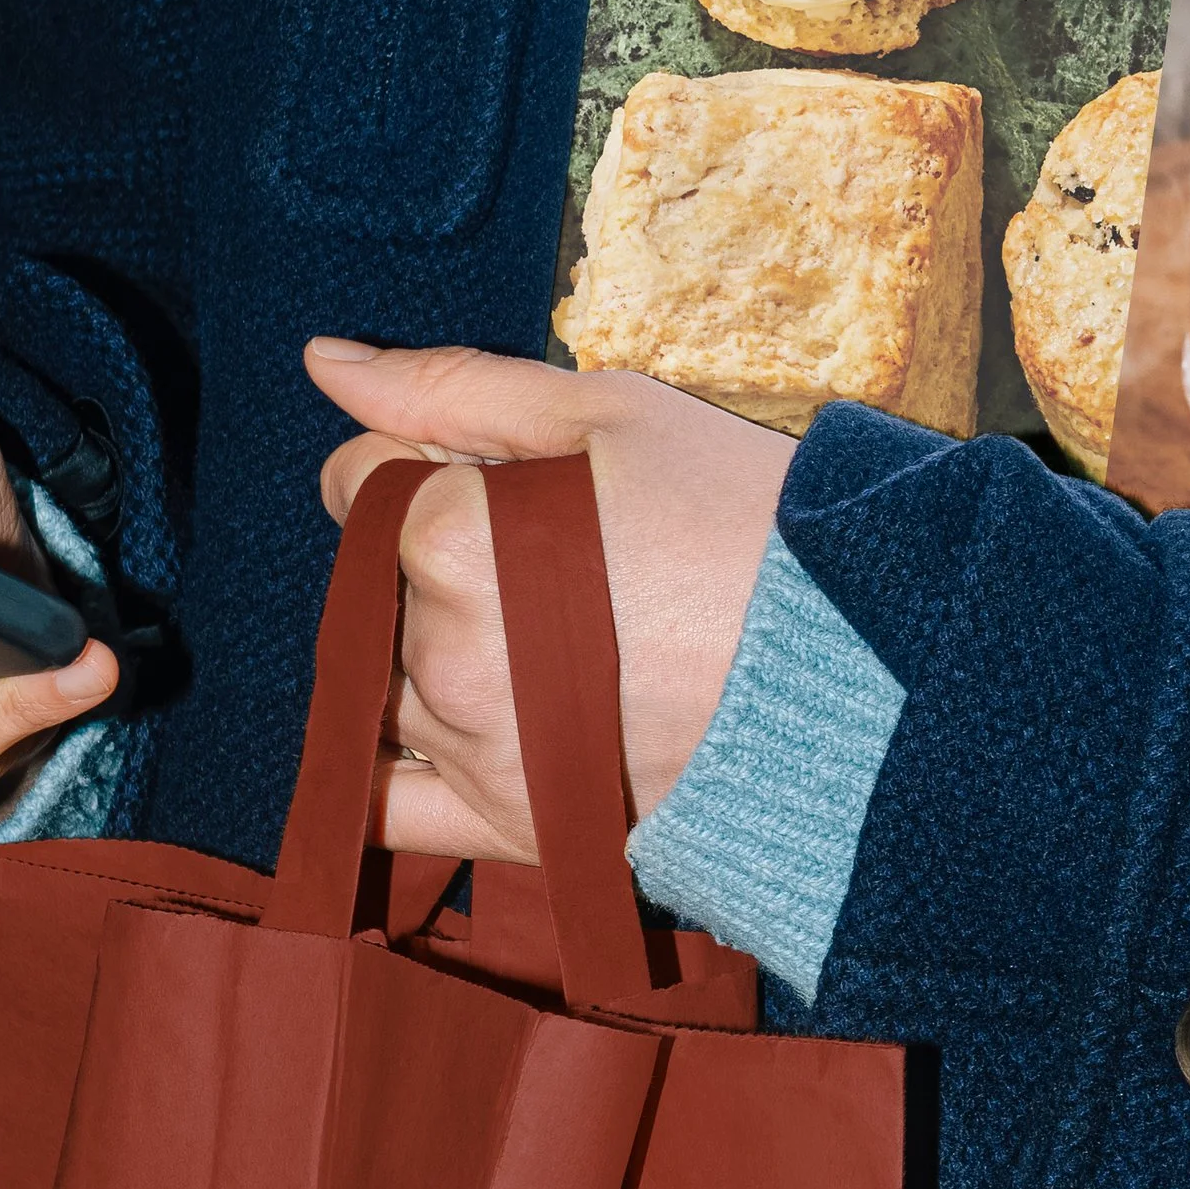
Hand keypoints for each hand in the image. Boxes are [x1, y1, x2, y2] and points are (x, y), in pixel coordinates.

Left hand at [306, 343, 793, 864]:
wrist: (862, 664)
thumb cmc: (745, 518)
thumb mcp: (610, 414)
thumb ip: (452, 386)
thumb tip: (327, 364)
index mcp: (450, 537)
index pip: (361, 485)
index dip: (429, 466)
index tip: (512, 479)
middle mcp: (441, 651)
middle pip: (376, 587)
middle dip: (438, 563)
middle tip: (558, 559)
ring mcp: (474, 747)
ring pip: (388, 684)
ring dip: (438, 655)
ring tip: (560, 638)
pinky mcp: (513, 824)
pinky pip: (393, 810)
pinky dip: (398, 774)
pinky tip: (468, 730)